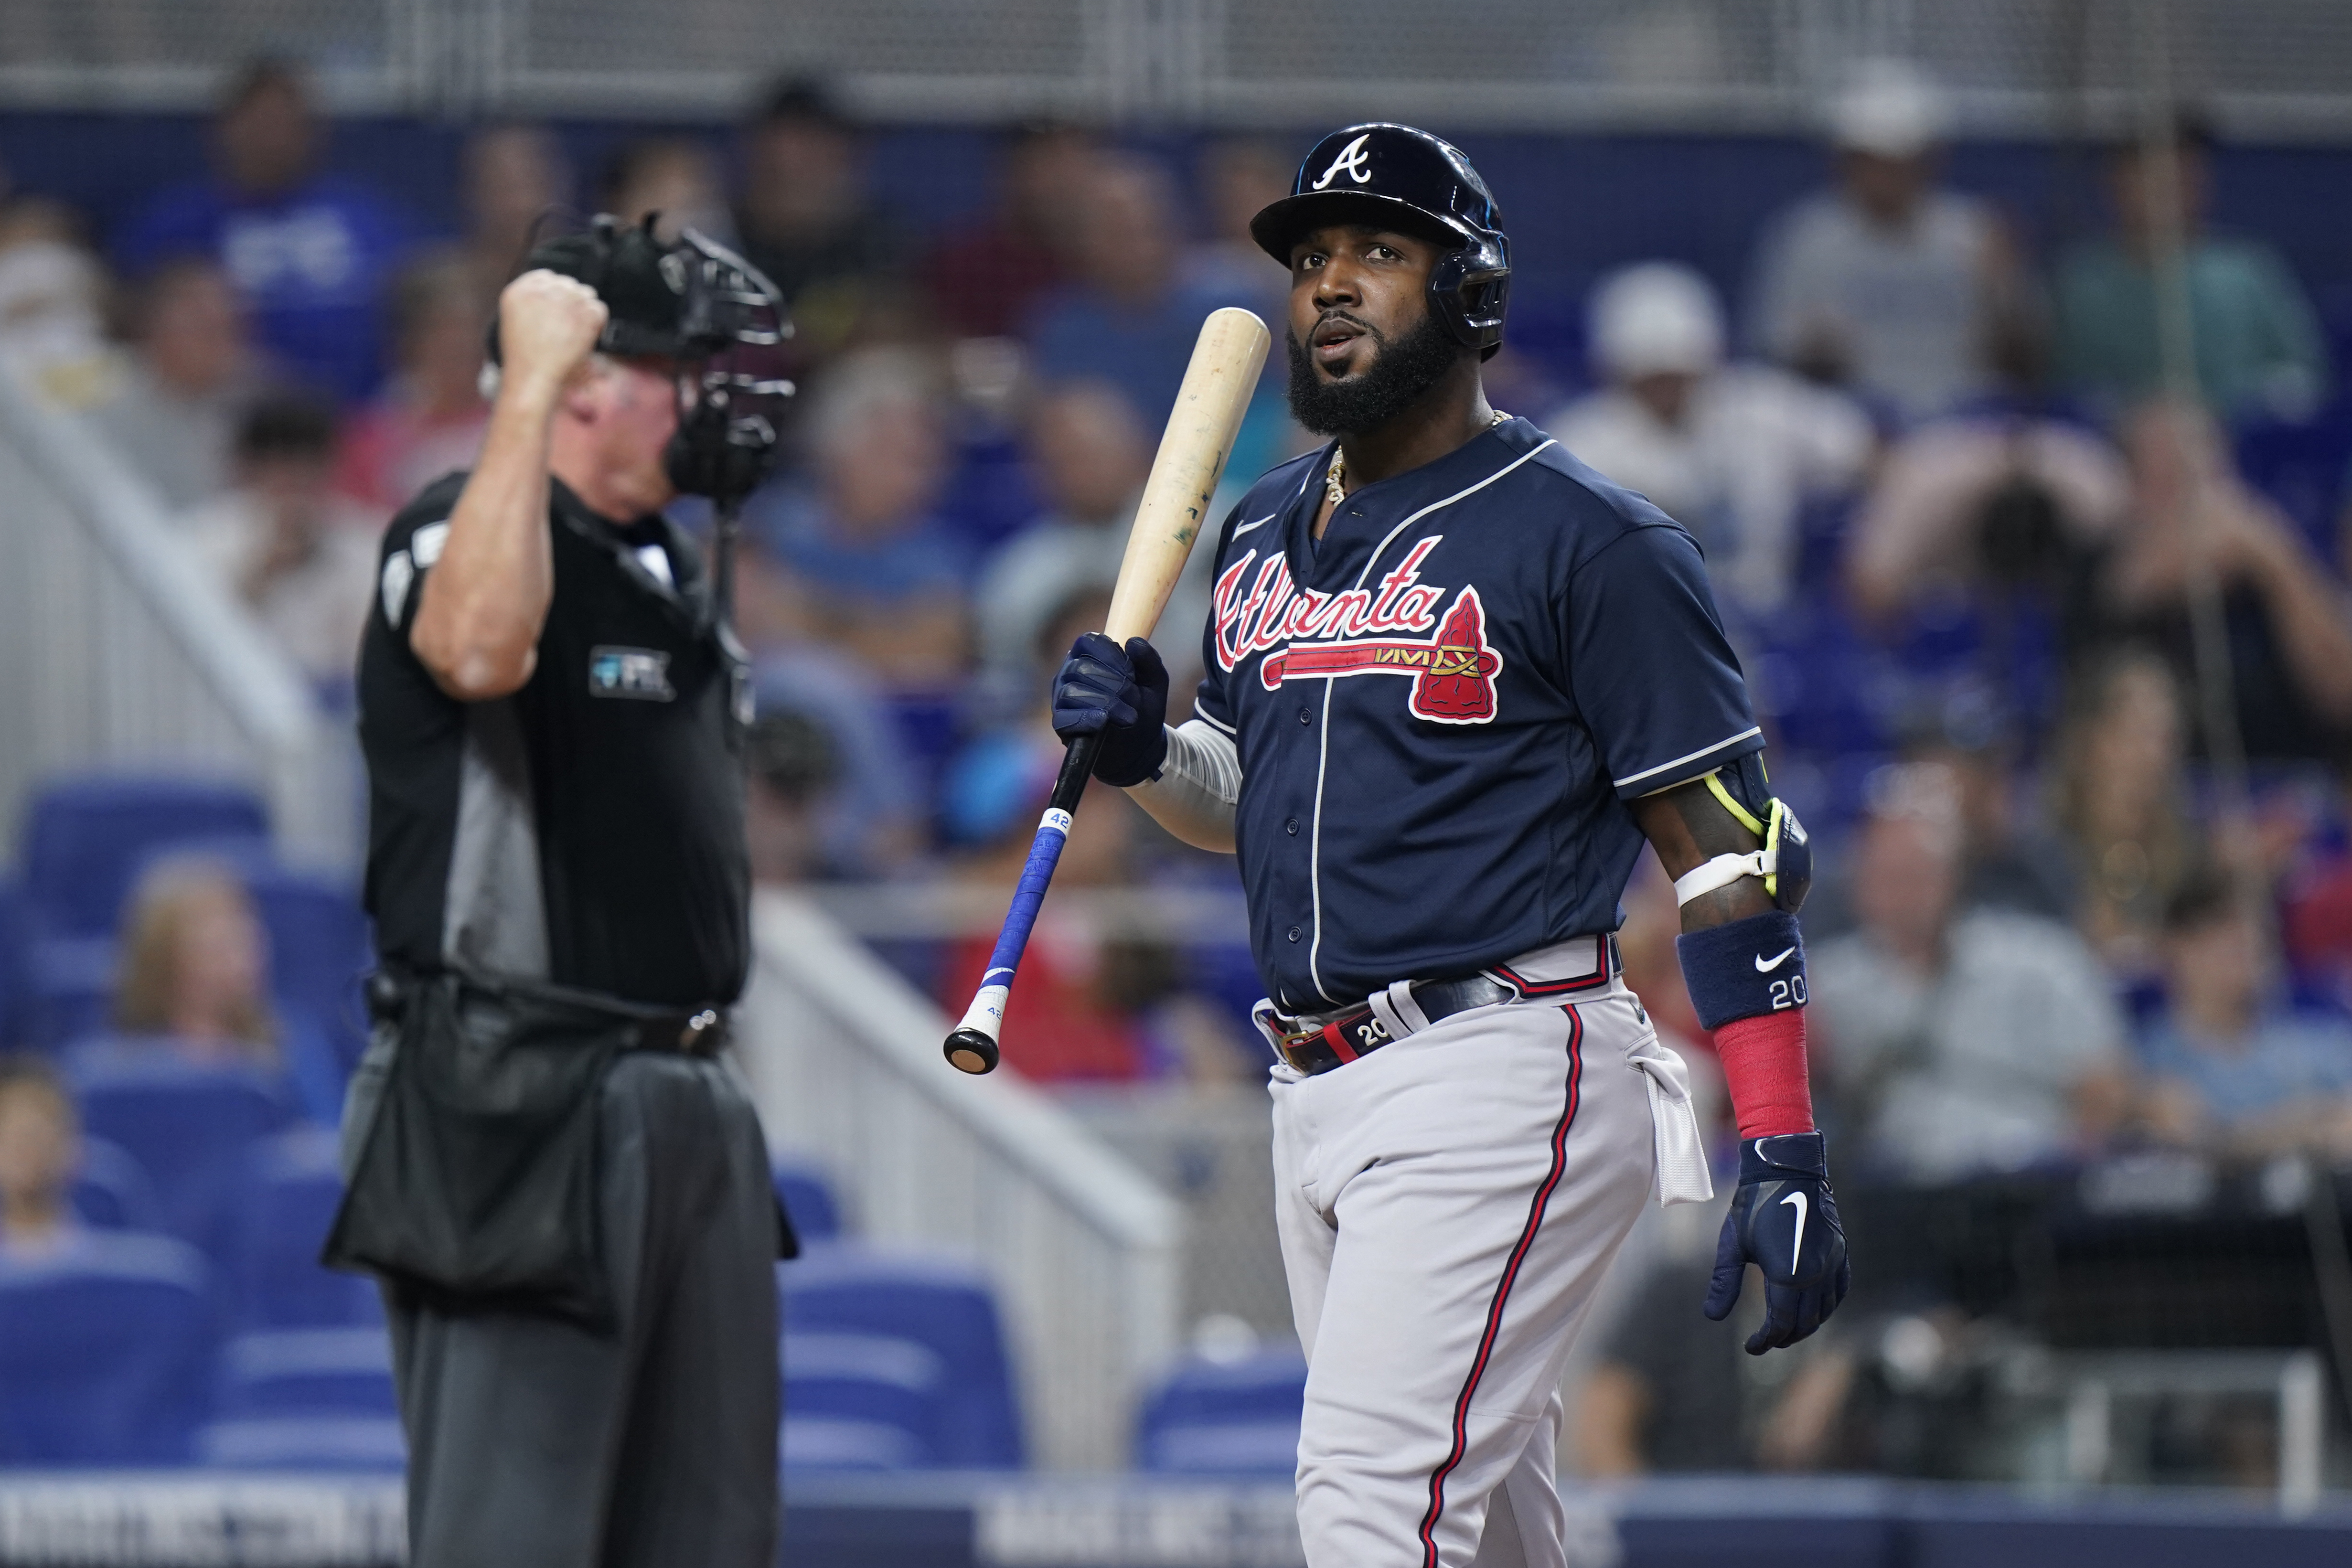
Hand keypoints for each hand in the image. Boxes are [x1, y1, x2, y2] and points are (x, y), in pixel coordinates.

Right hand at [496, 269, 608, 396]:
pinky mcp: (585, 312)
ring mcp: (565, 298)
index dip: (556, 293)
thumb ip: (533, 302)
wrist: (532, 377)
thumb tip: (556, 293)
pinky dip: (597, 323)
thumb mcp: (517, 321)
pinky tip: (585, 336)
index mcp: (520, 289)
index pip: (547, 276)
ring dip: (584, 310)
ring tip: (574, 332)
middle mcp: (542, 289)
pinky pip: (599, 308)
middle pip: (569, 283)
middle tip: (567, 326)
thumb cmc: (524, 358)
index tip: (558, 310)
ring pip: (586, 293)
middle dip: (571, 302)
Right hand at [1051, 632, 1168, 786]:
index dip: (1110, 655)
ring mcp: (1062, 698)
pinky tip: (1102, 721)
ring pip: (1072, 691)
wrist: (1140, 746)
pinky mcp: (1061, 723)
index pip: (1089, 642)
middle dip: (1113, 683)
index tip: (1131, 673)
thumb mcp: (1154, 683)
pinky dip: (1084, 718)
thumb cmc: (1142, 709)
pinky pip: (1063, 717)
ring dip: (1104, 702)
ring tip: (1128, 717)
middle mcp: (1070, 673)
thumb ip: (1149, 660)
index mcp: (1089, 656)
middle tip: (1134, 698)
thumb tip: (1132, 642)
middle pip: (1081, 668)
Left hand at [1703, 1131, 1849, 1354]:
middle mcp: (1816, 1274)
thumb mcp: (1732, 1245)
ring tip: (1786, 1330)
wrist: (1786, 1170)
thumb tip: (1712, 1316)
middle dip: (1785, 1337)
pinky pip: (1840, 1290)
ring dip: (1807, 1325)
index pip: (1781, 1323)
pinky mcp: (1840, 1252)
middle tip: (1767, 1342)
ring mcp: (1832, 1263)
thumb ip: (1723, 1283)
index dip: (1766, 1339)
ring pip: (1825, 1310)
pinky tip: (1814, 1309)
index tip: (1752, 1347)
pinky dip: (1827, 1307)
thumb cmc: (1754, 1206)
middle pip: (1805, 1323)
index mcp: (1788, 1275)